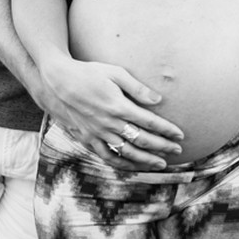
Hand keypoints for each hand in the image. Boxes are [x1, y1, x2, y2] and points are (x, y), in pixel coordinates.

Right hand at [36, 56, 183, 170]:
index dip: (166, 130)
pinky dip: (122, 164)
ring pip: (126, 153)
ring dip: (145, 160)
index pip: (149, 122)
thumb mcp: (114, 72)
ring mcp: (97, 133)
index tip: (180, 135)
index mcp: (118, 105)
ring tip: (160, 163)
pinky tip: (133, 167)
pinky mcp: (87, 139)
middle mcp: (109, 123)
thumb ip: (137, 87)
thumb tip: (158, 100)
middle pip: (141, 140)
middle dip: (162, 147)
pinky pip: (107, 156)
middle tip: (177, 150)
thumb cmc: (88, 73)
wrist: (58, 81)